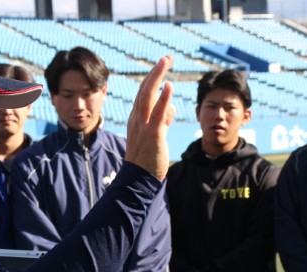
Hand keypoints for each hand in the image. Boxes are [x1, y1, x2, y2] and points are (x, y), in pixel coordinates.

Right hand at [125, 55, 175, 180]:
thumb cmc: (147, 159)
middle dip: (155, 72)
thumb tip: (170, 107)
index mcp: (136, 119)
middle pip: (144, 90)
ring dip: (157, 76)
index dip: (152, 78)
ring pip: (148, 96)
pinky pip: (157, 113)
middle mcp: (137, 119)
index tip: (161, 65)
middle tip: (165, 57)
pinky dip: (163, 98)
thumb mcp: (155, 136)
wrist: (138, 179)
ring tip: (165, 61)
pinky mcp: (153, 134)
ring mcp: (143, 126)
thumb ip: (163, 121)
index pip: (143, 94)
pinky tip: (169, 86)